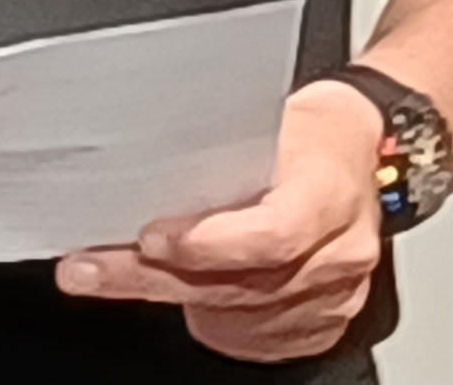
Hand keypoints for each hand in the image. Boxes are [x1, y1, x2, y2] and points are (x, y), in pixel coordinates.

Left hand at [55, 80, 386, 362]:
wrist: (363, 148)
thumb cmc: (312, 128)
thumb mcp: (272, 113)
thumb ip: (218, 141)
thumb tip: (140, 153)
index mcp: (328, 192)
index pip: (270, 234)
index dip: (207, 243)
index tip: (149, 237)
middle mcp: (339, 252)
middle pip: (241, 283)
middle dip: (152, 277)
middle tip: (89, 269)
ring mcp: (336, 294)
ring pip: (241, 317)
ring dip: (174, 299)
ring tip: (115, 274)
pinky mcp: (327, 320)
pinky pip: (260, 339)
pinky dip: (213, 322)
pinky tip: (179, 295)